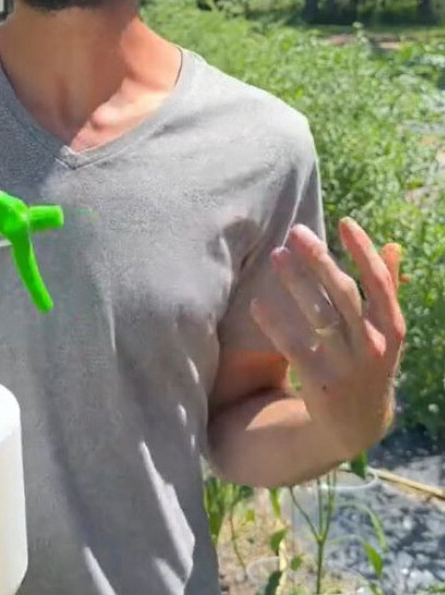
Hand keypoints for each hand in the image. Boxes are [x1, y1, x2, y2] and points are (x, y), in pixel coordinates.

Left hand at [251, 220, 406, 463]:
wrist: (356, 424)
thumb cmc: (366, 361)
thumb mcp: (383, 330)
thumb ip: (386, 290)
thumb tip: (393, 245)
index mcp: (391, 328)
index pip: (380, 283)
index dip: (364, 252)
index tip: (344, 222)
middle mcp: (373, 345)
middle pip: (346, 294)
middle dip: (321, 260)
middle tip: (295, 231)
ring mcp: (348, 365)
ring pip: (320, 316)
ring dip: (297, 282)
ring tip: (275, 254)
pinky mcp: (320, 382)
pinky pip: (294, 346)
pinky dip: (275, 322)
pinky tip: (255, 301)